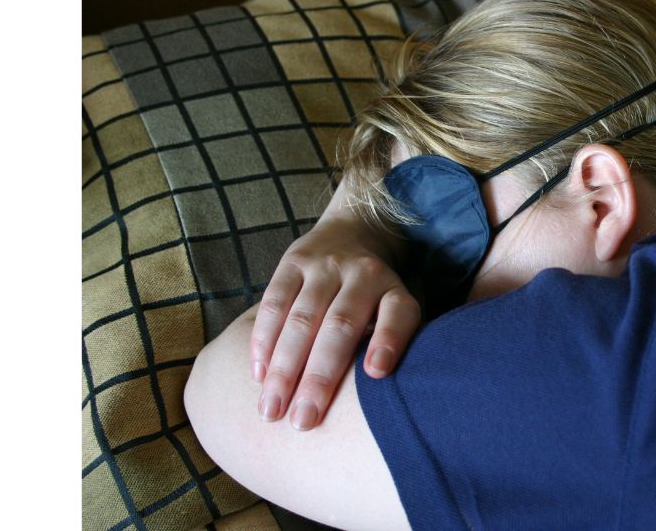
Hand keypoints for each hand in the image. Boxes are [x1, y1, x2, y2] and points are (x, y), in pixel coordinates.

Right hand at [249, 202, 419, 430]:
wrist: (352, 233)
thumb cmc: (376, 297)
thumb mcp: (396, 310)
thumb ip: (393, 344)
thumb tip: (384, 400)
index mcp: (394, 289)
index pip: (399, 313)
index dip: (389, 341)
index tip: (376, 374)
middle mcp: (362, 274)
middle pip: (340, 326)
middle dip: (320, 377)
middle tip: (303, 421)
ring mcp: (325, 266)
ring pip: (301, 319)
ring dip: (283, 368)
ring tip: (270, 410)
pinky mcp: (292, 262)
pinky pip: (273, 303)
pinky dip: (262, 341)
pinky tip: (256, 375)